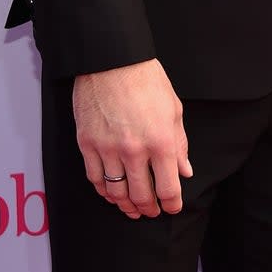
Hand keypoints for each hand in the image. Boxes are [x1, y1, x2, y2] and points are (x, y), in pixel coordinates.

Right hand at [73, 59, 191, 218]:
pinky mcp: (87, 145)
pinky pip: (95, 179)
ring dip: (126, 205)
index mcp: (160, 141)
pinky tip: (111, 193)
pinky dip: (104, 191)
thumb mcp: (173, 108)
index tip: (172, 207)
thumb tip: (184, 170)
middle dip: (149, 208)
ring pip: (116, 192)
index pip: (167, 187)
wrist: (112, 60)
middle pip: (141, 195)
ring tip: (132, 208)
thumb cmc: (146, 80)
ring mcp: (108, 149)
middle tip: (152, 211)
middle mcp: (134, 150)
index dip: (171, 203)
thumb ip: (179, 143)